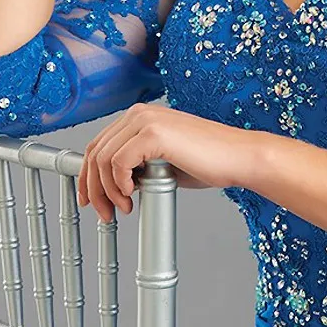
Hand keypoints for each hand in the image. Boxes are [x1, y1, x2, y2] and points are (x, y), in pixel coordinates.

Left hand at [76, 102, 251, 221]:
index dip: (88, 175)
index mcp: (141, 116)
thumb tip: (114, 185)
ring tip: (124, 207)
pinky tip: (134, 193)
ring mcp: (146, 120)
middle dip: (94, 188)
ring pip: (102, 159)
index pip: (99, 144)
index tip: (90, 199)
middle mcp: (140, 113)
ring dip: (108, 190)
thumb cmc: (208, 161)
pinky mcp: (153, 133)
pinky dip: (120, 183)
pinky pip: (118, 162)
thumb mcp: (163, 161)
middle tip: (104, 212)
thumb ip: (138, 165)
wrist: (237, 157)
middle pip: (95, 151)